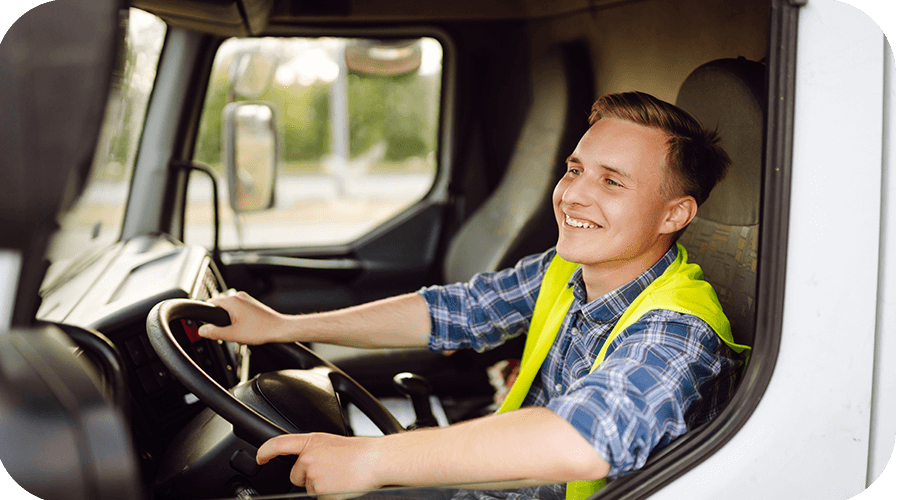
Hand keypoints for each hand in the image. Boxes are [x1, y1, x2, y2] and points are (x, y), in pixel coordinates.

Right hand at [198, 291, 286, 344]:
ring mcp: (246, 300)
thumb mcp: (233, 334)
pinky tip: (246, 331)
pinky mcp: (251, 305)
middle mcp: (239, 296)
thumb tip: (202, 330)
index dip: (208, 316)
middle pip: (220, 308)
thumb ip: (214, 332)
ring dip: (231, 323)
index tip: (209, 326)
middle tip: (229, 333)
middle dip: (221, 322)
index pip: (210, 304)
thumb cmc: (261, 329)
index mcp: (232, 300)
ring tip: (240, 333)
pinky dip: (239, 322)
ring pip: (230, 312)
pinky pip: (238, 312)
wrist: (279, 329)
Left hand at [257, 433, 382, 498]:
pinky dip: (328, 495)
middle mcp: (308, 457)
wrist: (375, 460)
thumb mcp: (332, 444)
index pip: (279, 444)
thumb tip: (306, 465)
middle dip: (307, 477)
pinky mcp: (319, 491)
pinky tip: (340, 486)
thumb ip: (315, 451)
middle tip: (330, 471)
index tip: (259, 458)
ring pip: (308, 488)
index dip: (265, 451)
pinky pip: (318, 498)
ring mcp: (313, 475)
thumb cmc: (359, 453)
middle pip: (295, 475)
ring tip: (339, 477)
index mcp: (311, 441)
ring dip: (321, 486)